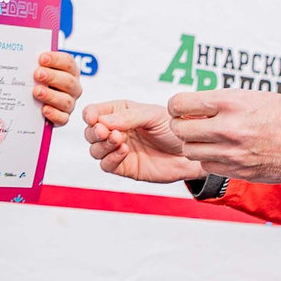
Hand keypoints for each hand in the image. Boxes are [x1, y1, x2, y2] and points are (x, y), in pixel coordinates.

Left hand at [32, 52, 81, 126]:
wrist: (37, 102)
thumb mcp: (39, 68)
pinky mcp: (63, 117)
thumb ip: (36, 62)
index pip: (68, 62)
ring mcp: (69, 103)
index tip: (42, 58)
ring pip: (65, 100)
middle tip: (37, 74)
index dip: (56, 60)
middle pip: (67, 81)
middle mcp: (73, 87)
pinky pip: (62, 118)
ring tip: (37, 91)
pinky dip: (54, 114)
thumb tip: (24, 54)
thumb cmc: (39, 80)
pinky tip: (44, 110)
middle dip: (52, 77)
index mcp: (70, 71)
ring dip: (51, 95)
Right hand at [81, 99, 203, 184]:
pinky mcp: (124, 167)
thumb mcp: (152, 115)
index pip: (94, 112)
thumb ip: (127, 117)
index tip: (93, 118)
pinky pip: (107, 165)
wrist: (191, 152)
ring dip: (102, 145)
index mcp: (120, 112)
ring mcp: (119, 150)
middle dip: (94, 132)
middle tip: (104, 131)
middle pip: (91, 132)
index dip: (90, 115)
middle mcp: (116, 131)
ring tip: (119, 139)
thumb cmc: (174, 129)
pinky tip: (124, 150)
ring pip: (95, 150)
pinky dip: (111, 158)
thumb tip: (102, 121)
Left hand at [169, 90, 280, 183]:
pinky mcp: (238, 171)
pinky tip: (222, 151)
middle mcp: (227, 127)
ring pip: (190, 151)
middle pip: (179, 130)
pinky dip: (210, 159)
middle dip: (181, 126)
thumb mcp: (252, 96)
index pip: (179, 104)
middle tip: (190, 124)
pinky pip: (207, 166)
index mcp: (229, 102)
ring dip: (194, 144)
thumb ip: (221, 102)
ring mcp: (232, 152)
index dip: (177, 106)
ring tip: (208, 138)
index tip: (182, 108)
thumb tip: (193, 106)